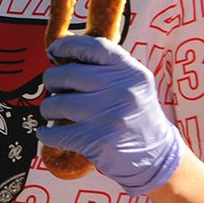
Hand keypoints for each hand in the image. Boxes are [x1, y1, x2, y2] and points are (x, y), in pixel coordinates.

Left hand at [39, 34, 182, 194]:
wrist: (157, 157)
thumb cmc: (137, 117)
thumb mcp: (134, 85)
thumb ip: (107, 68)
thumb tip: (65, 50)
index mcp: (130, 72)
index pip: (94, 47)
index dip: (68, 45)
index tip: (54, 51)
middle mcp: (121, 91)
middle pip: (68, 74)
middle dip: (53, 80)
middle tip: (53, 87)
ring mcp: (108, 116)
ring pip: (58, 103)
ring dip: (49, 108)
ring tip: (53, 112)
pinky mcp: (96, 140)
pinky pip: (56, 133)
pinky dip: (46, 134)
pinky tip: (48, 133)